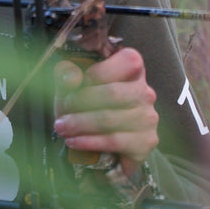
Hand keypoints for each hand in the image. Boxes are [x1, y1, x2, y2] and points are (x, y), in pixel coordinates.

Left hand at [53, 48, 159, 177]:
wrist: (101, 145)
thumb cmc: (86, 107)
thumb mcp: (72, 88)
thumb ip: (67, 76)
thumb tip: (71, 76)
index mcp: (133, 69)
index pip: (124, 63)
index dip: (95, 74)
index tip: (72, 89)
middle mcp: (145, 91)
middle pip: (113, 94)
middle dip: (81, 104)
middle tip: (61, 114)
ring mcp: (148, 117)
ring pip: (111, 119)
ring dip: (80, 124)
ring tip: (62, 129)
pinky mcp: (146, 141)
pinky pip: (114, 140)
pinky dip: (89, 142)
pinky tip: (73, 142)